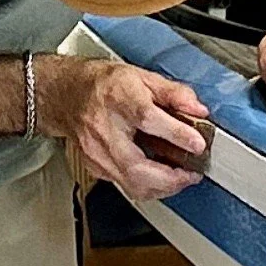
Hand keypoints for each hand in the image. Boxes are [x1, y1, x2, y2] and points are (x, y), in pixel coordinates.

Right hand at [43, 58, 210, 200]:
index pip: (148, 119)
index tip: (197, 144)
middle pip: (137, 166)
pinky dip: (148, 185)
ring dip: (162, 187)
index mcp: (119, 99)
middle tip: (191, 174)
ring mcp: (97, 152)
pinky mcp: (95, 167)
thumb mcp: (143, 77)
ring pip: (131, 184)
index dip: (177, 134)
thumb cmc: (104, 85)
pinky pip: (125, 185)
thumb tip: (198, 109)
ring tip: (180, 178)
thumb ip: (174, 93)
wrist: (68, 95)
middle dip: (171, 178)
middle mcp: (104, 129)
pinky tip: (160, 176)